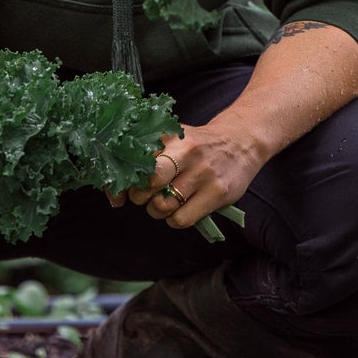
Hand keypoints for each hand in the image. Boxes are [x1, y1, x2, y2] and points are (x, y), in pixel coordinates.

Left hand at [114, 119, 263, 232]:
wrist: (241, 142)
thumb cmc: (199, 144)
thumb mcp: (175, 138)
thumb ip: (148, 154)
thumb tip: (116, 186)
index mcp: (171, 138)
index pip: (137, 163)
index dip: (123, 182)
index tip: (119, 192)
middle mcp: (186, 153)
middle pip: (148, 185)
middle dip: (140, 196)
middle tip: (146, 195)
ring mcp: (203, 174)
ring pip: (162, 206)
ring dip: (157, 210)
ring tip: (165, 202)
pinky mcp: (217, 193)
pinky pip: (181, 219)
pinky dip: (174, 219)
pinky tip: (180, 209)